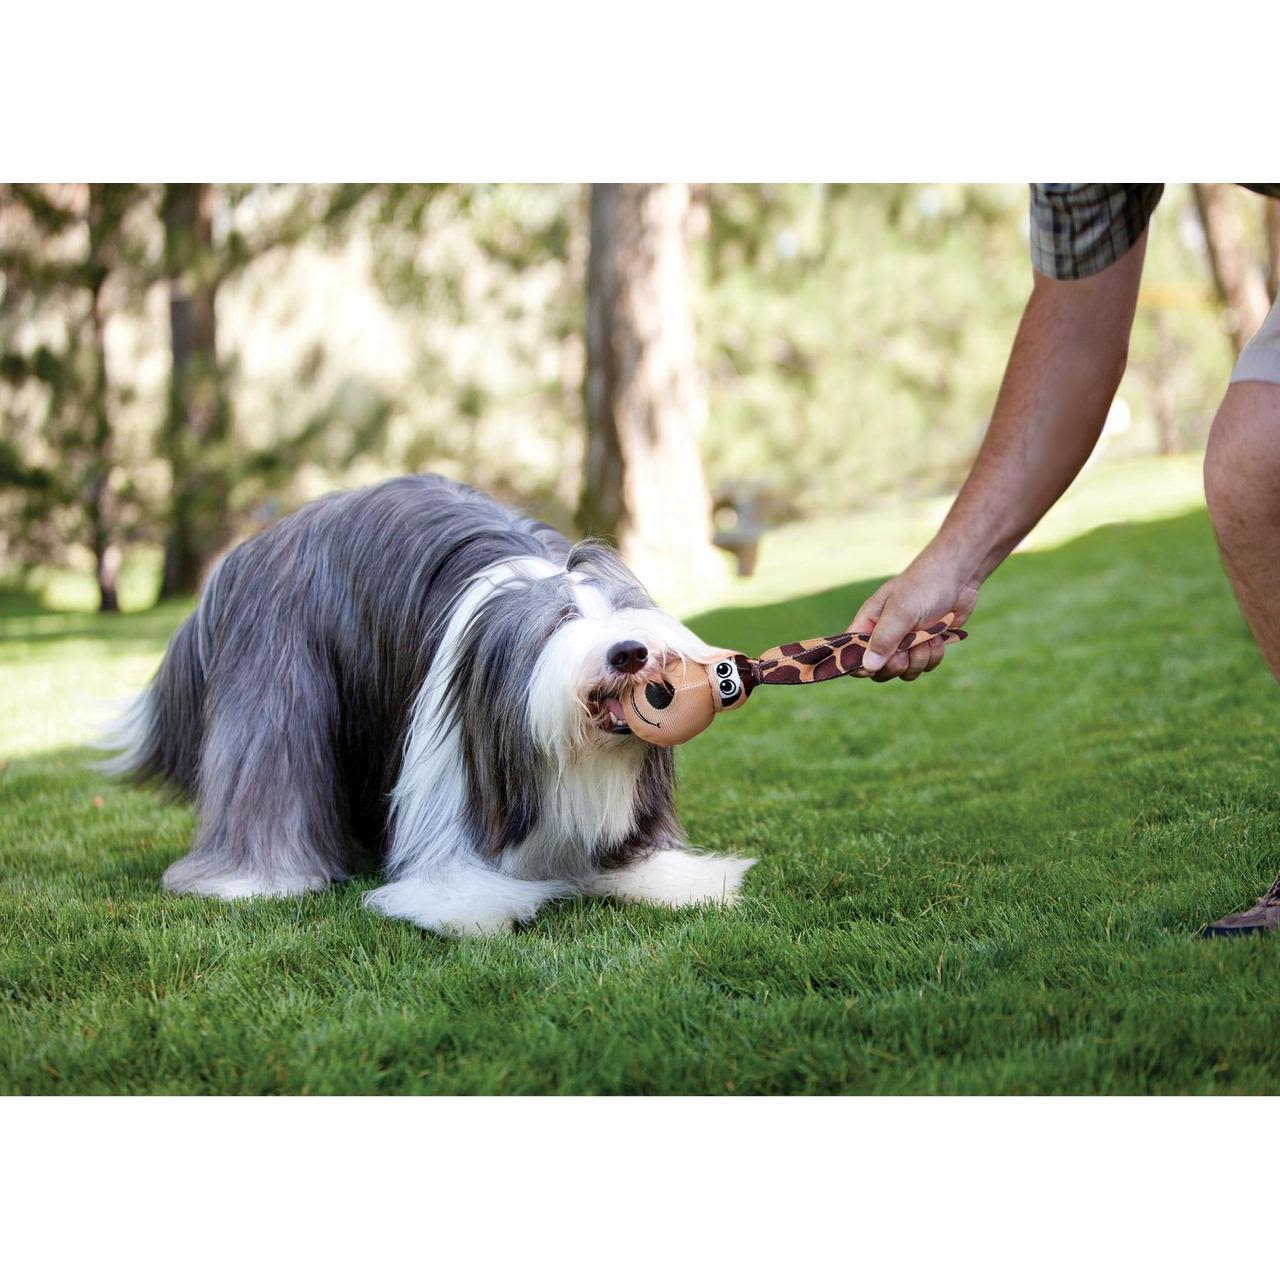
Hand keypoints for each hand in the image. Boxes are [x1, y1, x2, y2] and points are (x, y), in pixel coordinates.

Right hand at [850, 554, 980, 681]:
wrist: (958, 577)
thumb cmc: (923, 587)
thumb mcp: (901, 611)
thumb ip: (884, 640)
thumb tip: (867, 667)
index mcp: (868, 624)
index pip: (852, 654)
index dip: (862, 664)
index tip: (880, 661)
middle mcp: (884, 636)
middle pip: (879, 670)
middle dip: (897, 664)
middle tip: (907, 648)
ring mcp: (905, 643)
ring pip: (905, 671)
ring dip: (920, 658)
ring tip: (928, 636)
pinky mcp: (925, 646)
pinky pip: (925, 666)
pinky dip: (935, 655)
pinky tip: (939, 636)